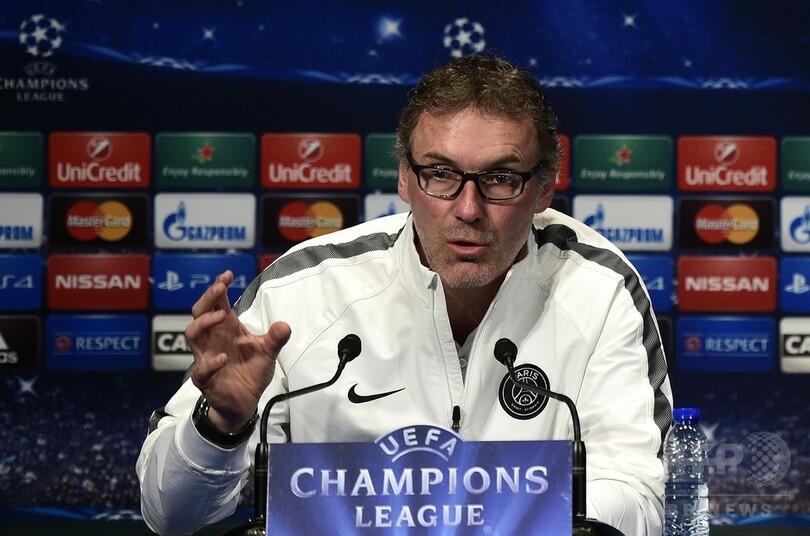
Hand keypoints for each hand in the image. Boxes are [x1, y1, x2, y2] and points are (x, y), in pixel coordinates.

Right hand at [186, 270, 290, 431]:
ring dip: (204, 323)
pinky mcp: (205, 379)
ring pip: (192, 335)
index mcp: (225, 330)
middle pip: (199, 313)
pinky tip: (222, 357)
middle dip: (208, 298)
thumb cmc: (250, 373)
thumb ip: (275, 339)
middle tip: (220, 287)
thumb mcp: (267, 353)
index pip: (216, 304)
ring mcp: (205, 358)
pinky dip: (210, 363)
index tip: (227, 274)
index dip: (218, 288)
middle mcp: (212, 340)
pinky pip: (201, 370)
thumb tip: (285, 325)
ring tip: (221, 316)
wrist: (244, 404)